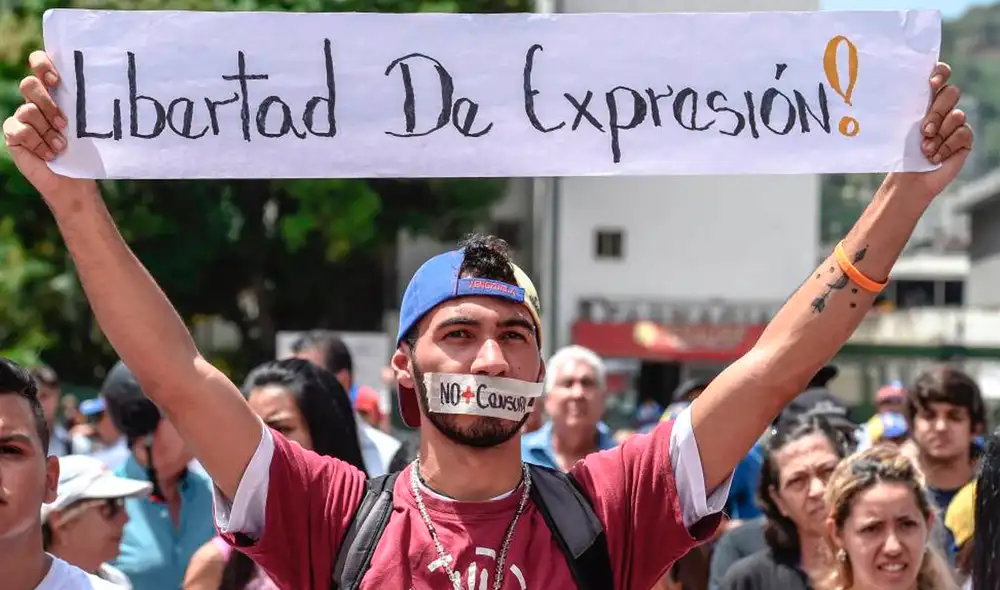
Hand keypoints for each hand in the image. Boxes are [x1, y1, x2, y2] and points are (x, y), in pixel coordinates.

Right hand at [2, 51, 95, 201]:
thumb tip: (106, 91)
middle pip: (29, 84)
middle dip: (47, 103)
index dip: (42, 64)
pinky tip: (49, 155)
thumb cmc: (85, 151)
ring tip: (61, 146)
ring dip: (48, 131)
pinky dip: (37, 144)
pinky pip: (19, 131)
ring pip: (27, 110)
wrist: (74, 180)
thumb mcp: (88, 126)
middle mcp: (35, 101)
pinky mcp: (13, 134)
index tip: (57, 80)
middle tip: (64, 123)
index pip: (39, 63)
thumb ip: (84, 105)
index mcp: (53, 92)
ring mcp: (22, 117)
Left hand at [895, 62, 973, 199]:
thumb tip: (888, 94)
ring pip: (957, 115)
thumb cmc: (899, 152)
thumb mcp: (898, 129)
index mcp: (926, 99)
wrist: (908, 179)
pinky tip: (935, 157)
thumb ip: (903, 110)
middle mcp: (943, 108)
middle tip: (924, 130)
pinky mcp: (964, 139)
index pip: (940, 74)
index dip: (940, 73)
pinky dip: (947, 146)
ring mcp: (955, 123)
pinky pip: (963, 133)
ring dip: (939, 134)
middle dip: (937, 111)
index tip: (932, 83)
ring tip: (925, 149)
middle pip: (951, 93)